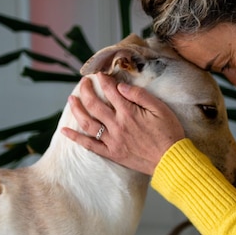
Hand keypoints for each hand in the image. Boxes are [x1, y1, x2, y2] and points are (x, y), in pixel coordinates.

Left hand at [61, 73, 184, 174]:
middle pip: (94, 104)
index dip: (103, 80)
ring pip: (87, 123)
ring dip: (77, 110)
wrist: (171, 159)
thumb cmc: (169, 133)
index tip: (99, 74)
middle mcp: (117, 125)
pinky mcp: (111, 153)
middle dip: (86, 90)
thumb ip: (140, 95)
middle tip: (83, 83)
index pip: (111, 91)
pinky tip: (64, 131)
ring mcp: (112, 140)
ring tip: (71, 99)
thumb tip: (121, 86)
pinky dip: (75, 138)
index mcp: (129, 112)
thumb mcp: (160, 109)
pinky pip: (89, 145)